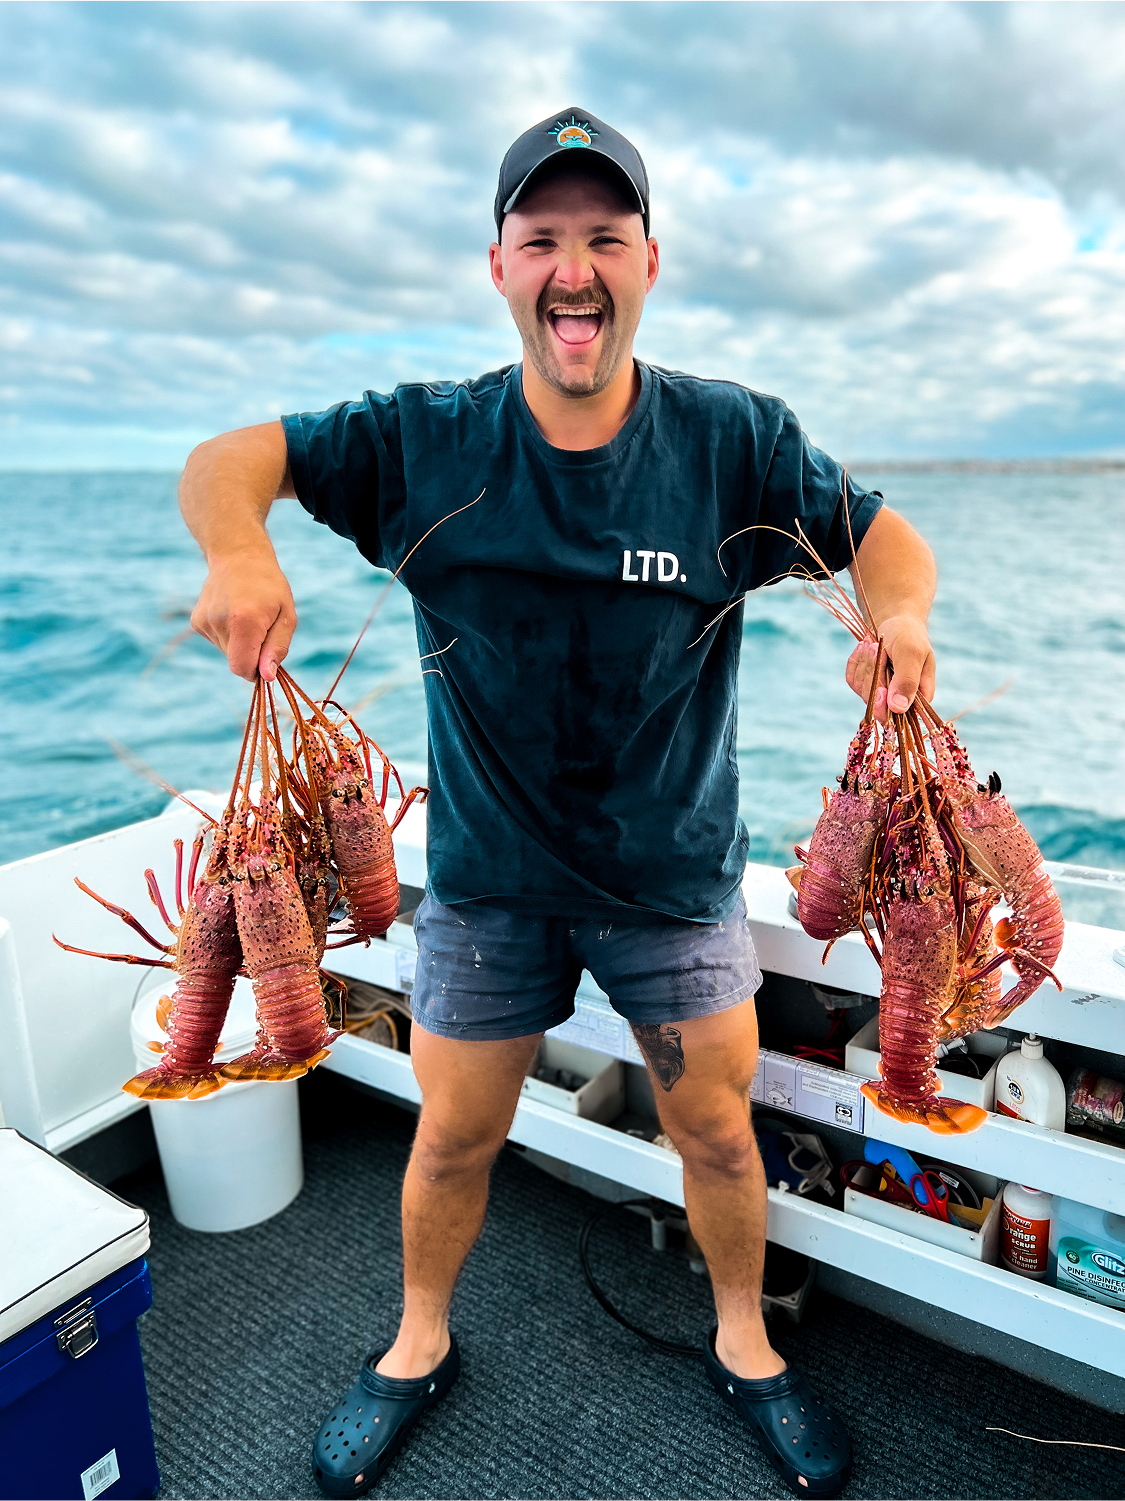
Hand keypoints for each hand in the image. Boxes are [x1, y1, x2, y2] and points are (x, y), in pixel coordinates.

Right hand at [190, 549, 296, 681]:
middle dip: (251, 653)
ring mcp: (204, 621)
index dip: (256, 671)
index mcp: (244, 621)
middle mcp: (219, 622)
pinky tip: (232, 613)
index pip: (242, 668)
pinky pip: (217, 641)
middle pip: (236, 661)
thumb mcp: (286, 616)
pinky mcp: (196, 621)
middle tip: (261, 626)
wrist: (238, 556)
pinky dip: (228, 635)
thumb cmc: (269, 587)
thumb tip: (266, 677)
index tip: (266, 659)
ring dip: (240, 643)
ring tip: (246, 615)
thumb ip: (277, 648)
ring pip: (227, 652)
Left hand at [845, 614, 935, 720]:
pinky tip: (864, 647)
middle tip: (877, 649)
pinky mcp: (866, 684)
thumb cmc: (908, 635)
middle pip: (876, 704)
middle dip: (874, 674)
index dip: (885, 704)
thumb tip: (898, 708)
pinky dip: (856, 662)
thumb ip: (906, 681)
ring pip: (863, 690)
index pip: (899, 715)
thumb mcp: (911, 654)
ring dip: (865, 663)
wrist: (894, 621)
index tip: (881, 687)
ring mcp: (882, 693)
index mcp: (919, 696)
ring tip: (873, 643)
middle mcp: (900, 699)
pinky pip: (853, 680)